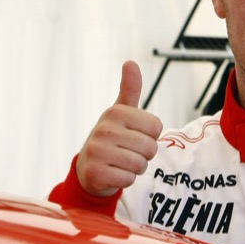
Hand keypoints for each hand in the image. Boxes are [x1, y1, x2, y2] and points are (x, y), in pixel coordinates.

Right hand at [75, 61, 162, 196]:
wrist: (88, 169)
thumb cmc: (112, 139)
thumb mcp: (121, 113)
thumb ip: (130, 89)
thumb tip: (130, 62)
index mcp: (115, 112)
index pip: (156, 128)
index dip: (150, 137)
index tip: (134, 137)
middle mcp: (104, 129)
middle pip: (150, 148)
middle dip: (144, 155)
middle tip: (127, 153)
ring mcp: (97, 151)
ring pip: (140, 165)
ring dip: (135, 169)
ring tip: (121, 164)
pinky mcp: (95, 173)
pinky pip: (128, 180)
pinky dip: (125, 180)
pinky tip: (113, 174)